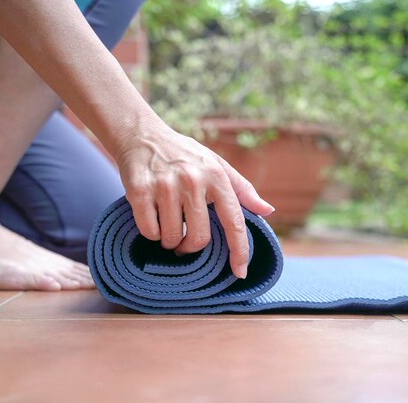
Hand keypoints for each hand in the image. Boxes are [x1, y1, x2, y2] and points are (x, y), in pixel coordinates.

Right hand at [114, 117, 274, 278]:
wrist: (142, 136)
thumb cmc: (184, 155)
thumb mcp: (216, 165)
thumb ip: (242, 190)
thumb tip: (268, 211)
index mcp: (216, 176)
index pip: (233, 221)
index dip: (239, 251)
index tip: (240, 272)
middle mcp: (192, 180)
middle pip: (199, 238)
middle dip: (191, 247)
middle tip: (184, 242)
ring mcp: (165, 185)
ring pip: (172, 238)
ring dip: (170, 240)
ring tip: (168, 223)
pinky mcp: (140, 190)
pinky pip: (150, 231)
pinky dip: (151, 232)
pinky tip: (153, 217)